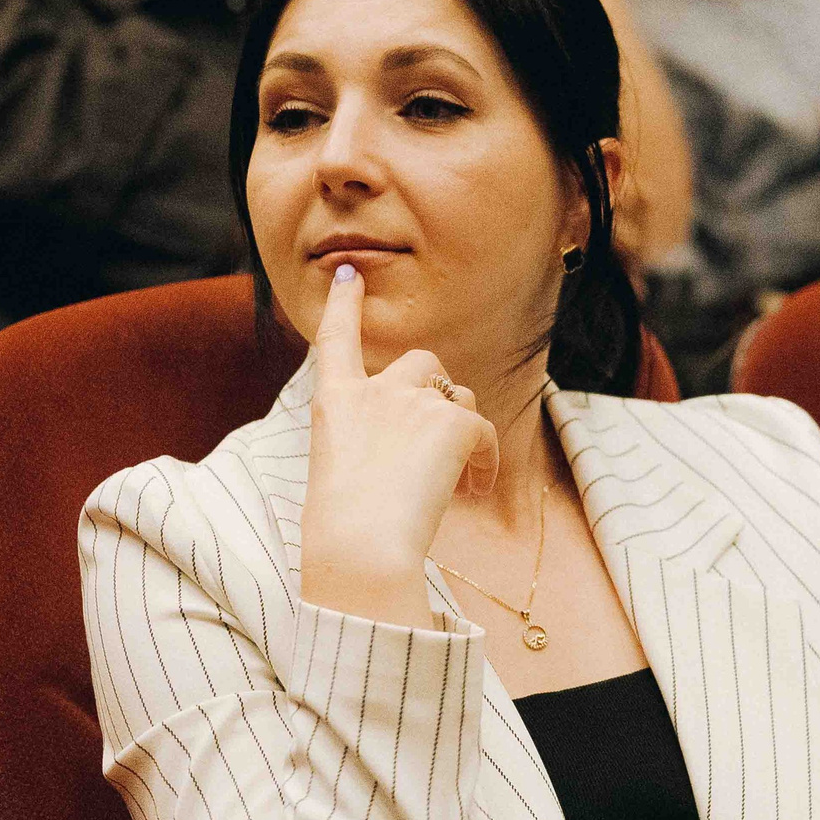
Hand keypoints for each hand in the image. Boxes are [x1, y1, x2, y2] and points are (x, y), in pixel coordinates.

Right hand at [297, 263, 498, 624]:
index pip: (336, 340)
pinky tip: (475, 490)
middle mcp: (373, 391)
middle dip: (438, 390)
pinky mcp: (452, 422)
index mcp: (333, 403)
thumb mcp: (339, 474)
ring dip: (464, 432)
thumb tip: (410, 455)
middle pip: (421, 362)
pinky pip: (484, 431)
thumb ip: (370, 445)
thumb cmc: (344, 531)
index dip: (345, 305)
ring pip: (460, 399)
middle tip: (443, 436)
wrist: (362, 545)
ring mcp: (413, 401)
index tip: (350, 274)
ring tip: (458, 480)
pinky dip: (486, 460)